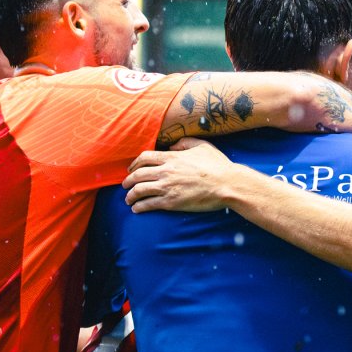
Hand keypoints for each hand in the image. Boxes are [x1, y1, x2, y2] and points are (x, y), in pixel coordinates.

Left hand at [124, 138, 239, 212]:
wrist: (227, 185)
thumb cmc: (218, 165)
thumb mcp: (202, 146)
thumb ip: (185, 143)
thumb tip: (173, 145)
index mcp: (172, 157)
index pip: (144, 158)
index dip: (134, 163)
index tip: (131, 169)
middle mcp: (166, 171)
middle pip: (138, 175)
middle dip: (128, 181)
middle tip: (125, 185)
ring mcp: (167, 187)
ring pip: (139, 190)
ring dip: (130, 195)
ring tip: (128, 200)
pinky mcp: (171, 202)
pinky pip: (148, 204)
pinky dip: (139, 207)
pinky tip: (136, 209)